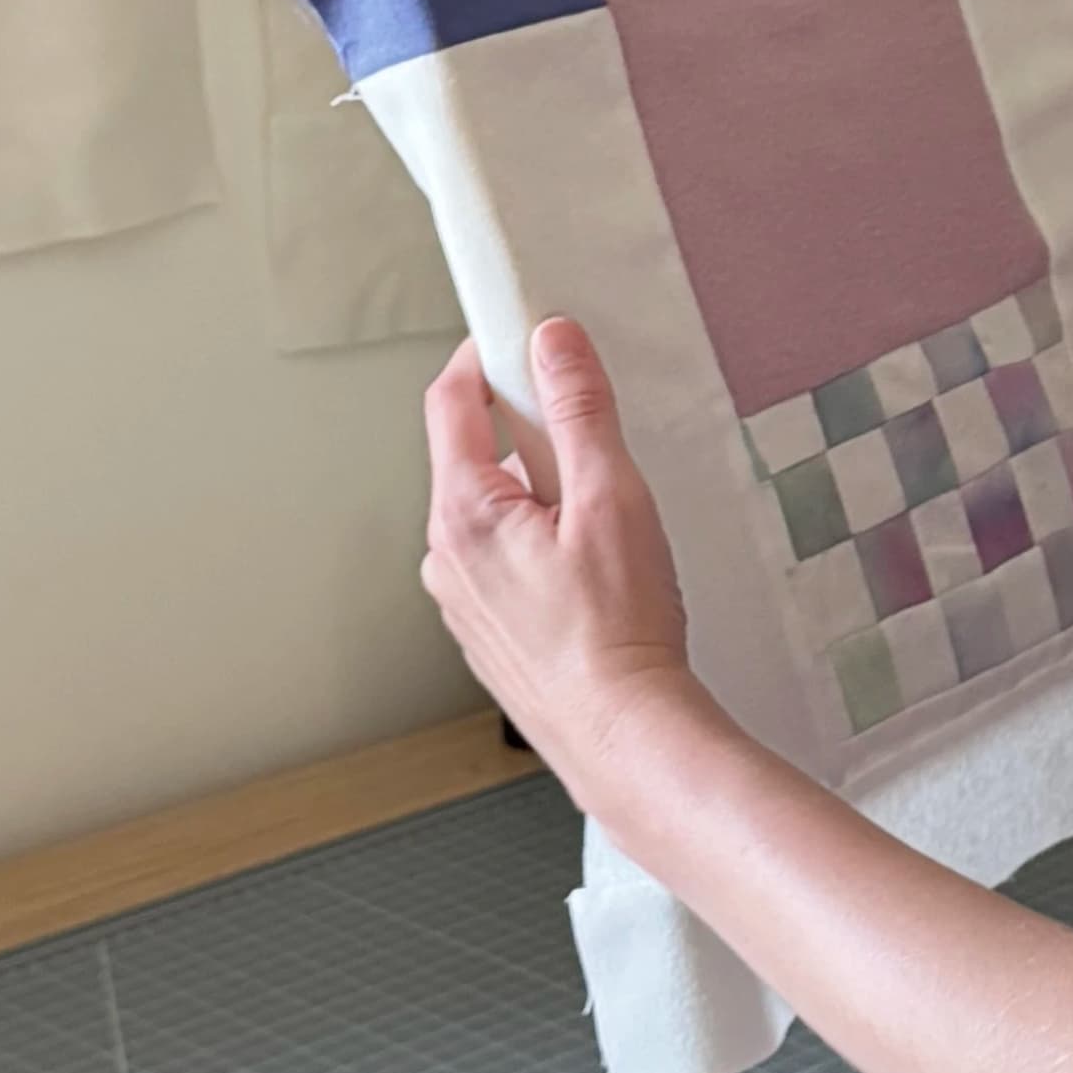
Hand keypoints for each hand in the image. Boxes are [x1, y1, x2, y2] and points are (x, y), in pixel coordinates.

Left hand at [421, 319, 709, 801]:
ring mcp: (464, 601)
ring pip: (495, 514)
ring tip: (606, 529)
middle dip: (531, 435)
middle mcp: (447, 557)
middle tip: (594, 446)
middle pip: (475, 457)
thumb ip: (579, 410)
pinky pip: (506, 562)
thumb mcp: (612, 497)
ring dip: (542, 498)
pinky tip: (595, 576)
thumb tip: (554, 343)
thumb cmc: (618, 633)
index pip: (451, 401)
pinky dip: (542, 547)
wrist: (626, 736)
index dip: (485, 355)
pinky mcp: (490, 633)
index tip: (521, 336)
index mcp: (464, 513)